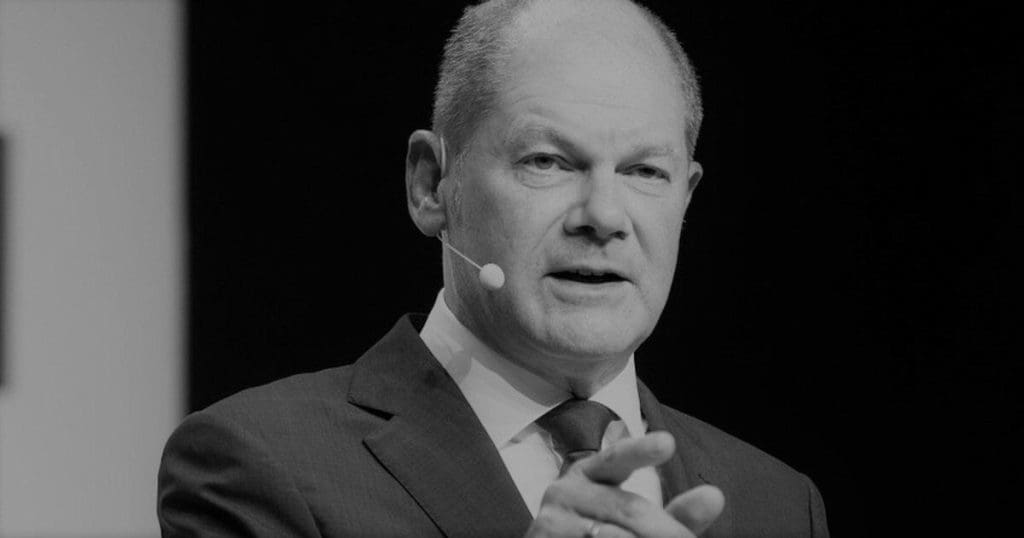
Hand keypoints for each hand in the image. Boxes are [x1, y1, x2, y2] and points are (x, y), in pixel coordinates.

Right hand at [525, 432, 724, 536]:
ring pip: (612, 536)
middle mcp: (565, 491)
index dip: (640, 451)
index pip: (615, 458)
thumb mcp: (634, 526)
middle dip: (667, 532)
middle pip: (628, 509)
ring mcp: (552, 521)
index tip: (667, 442)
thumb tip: (715, 496)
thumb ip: (672, 516)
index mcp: (588, 474)